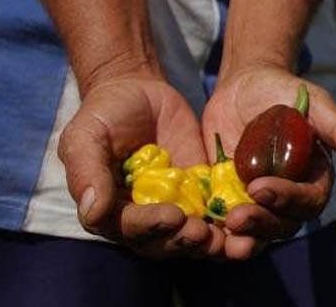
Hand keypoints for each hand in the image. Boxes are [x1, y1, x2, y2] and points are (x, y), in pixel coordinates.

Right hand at [58, 72, 224, 258]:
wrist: (139, 92)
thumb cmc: (105, 114)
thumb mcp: (87, 136)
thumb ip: (88, 173)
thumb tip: (92, 213)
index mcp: (109, 210)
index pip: (129, 229)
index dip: (151, 226)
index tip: (173, 217)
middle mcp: (142, 217)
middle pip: (164, 242)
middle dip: (184, 240)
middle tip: (204, 233)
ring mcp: (174, 206)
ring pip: (192, 236)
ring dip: (211, 243)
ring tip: (229, 240)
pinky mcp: (201, 193)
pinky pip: (216, 214)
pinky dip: (230, 223)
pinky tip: (248, 221)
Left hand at [202, 64, 335, 259]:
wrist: (243, 85)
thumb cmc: (284, 91)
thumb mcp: (313, 104)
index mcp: (314, 177)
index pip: (309, 200)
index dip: (288, 199)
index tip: (261, 187)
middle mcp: (289, 195)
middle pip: (283, 225)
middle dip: (261, 224)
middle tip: (235, 217)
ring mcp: (257, 201)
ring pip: (256, 233)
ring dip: (241, 238)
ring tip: (220, 230)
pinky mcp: (228, 200)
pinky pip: (224, 225)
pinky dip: (215, 230)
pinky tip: (198, 226)